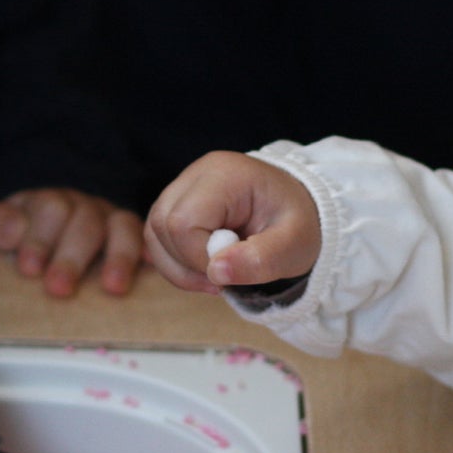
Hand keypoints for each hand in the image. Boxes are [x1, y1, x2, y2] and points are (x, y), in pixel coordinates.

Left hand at [0, 188, 142, 296]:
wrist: (34, 241)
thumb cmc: (16, 241)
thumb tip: (15, 230)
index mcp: (46, 202)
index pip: (51, 209)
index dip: (41, 238)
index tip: (29, 269)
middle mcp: (82, 206)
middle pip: (86, 220)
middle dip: (72, 256)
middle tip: (58, 288)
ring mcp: (109, 220)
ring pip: (122, 225)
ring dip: (118, 256)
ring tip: (113, 287)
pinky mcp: (130, 239)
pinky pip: (145, 237)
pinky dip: (148, 249)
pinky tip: (150, 265)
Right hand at [144, 151, 320, 292]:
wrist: (299, 210)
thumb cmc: (298, 223)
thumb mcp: (295, 245)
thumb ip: (260, 259)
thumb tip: (216, 272)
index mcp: (225, 175)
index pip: (183, 221)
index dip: (198, 258)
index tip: (230, 274)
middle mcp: (196, 174)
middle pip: (161, 224)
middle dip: (188, 265)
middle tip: (226, 278)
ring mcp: (183, 186)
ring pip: (154, 232)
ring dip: (179, 267)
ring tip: (217, 275)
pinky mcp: (177, 203)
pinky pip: (158, 237)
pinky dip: (176, 262)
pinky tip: (207, 267)